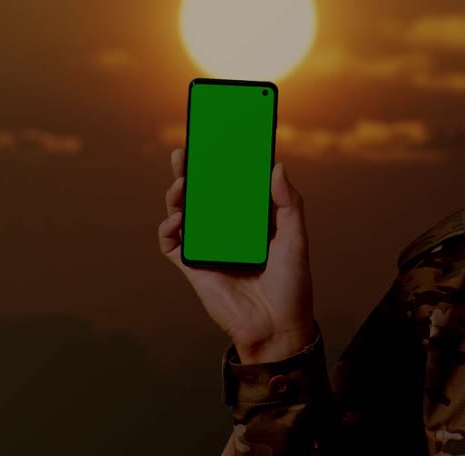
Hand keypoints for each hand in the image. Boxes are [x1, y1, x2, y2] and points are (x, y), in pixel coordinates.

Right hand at [159, 148, 316, 363]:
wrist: (277, 328)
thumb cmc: (292, 284)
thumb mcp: (296, 239)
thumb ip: (288, 203)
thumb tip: (276, 166)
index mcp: (253, 219)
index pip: (235, 184)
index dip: (225, 163)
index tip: (219, 137)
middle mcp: (228, 229)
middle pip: (204, 194)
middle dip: (193, 170)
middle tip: (186, 150)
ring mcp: (208, 246)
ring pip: (184, 213)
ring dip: (178, 195)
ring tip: (183, 183)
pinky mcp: (193, 266)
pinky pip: (171, 243)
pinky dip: (168, 228)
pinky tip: (177, 219)